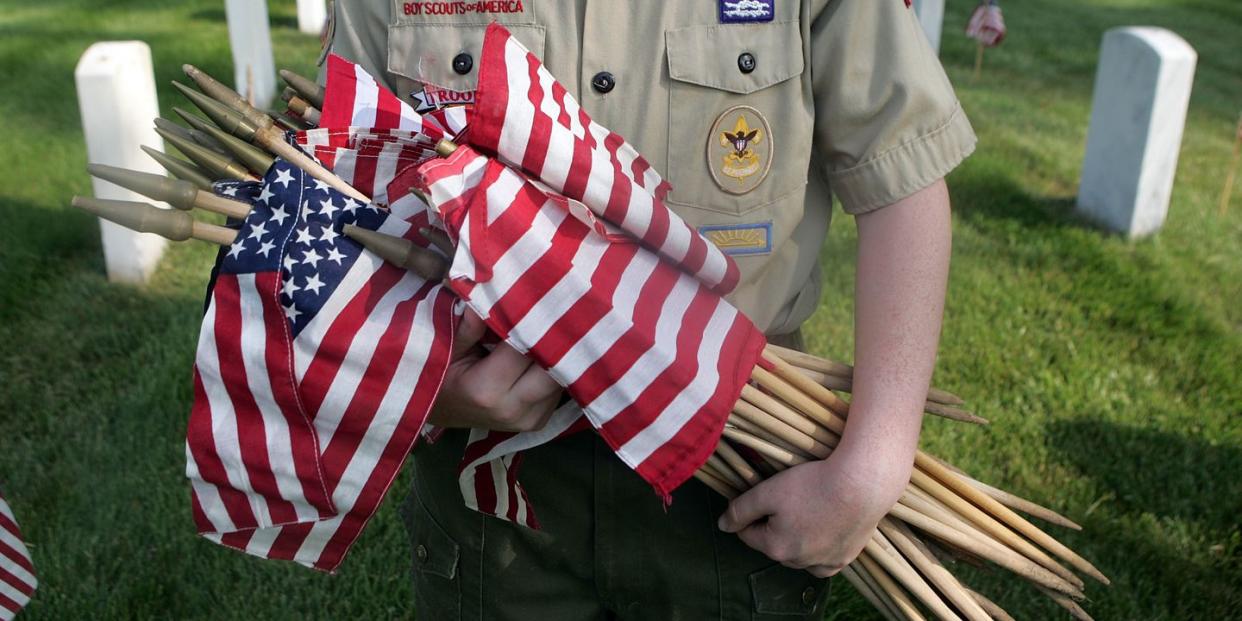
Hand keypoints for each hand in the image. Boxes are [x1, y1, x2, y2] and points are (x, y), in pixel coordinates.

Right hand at [429, 309, 563, 431]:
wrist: (440, 411)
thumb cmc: (440, 375)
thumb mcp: (446, 346)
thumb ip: (469, 324)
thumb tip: (490, 291)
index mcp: (487, 390)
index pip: (525, 347)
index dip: (532, 321)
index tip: (536, 297)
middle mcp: (513, 409)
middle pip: (553, 366)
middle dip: (553, 337)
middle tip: (554, 308)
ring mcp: (529, 420)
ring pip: (561, 377)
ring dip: (559, 353)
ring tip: (552, 326)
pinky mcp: (539, 422)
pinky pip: (557, 389)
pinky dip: (555, 368)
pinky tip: (545, 350)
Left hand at [717, 439, 910, 577]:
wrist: (863, 485)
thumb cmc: (812, 485)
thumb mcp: (768, 491)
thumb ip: (741, 509)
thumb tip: (722, 525)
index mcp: (776, 547)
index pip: (748, 534)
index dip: (748, 514)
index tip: (759, 495)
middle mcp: (799, 562)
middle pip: (774, 544)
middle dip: (772, 525)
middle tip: (786, 498)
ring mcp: (825, 563)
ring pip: (799, 554)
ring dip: (796, 537)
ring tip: (806, 510)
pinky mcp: (846, 557)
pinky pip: (824, 559)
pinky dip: (819, 547)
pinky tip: (823, 528)